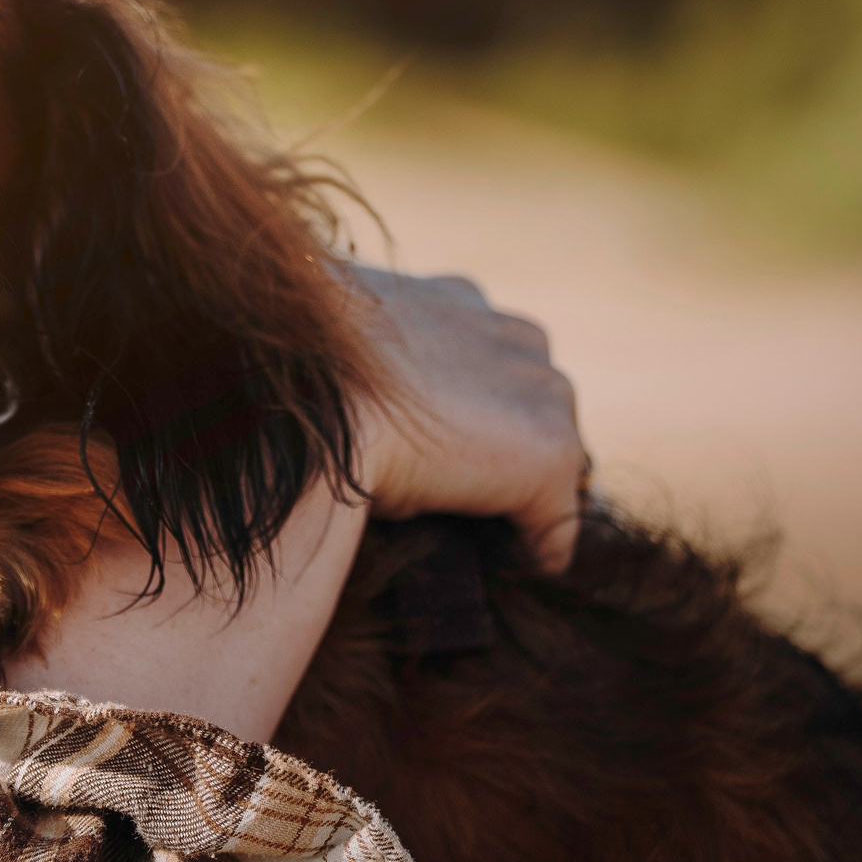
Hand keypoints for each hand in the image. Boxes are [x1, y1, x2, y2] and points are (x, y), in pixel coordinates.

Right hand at [342, 265, 588, 571]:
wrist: (314, 392)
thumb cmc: (302, 370)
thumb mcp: (337, 347)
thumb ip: (372, 363)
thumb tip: (365, 406)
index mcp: (460, 301)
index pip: (497, 357)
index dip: (476, 403)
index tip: (453, 437)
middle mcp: (514, 336)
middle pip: (541, 400)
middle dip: (511, 438)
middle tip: (473, 485)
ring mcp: (541, 394)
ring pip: (558, 453)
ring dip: (526, 483)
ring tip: (491, 522)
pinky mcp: (549, 453)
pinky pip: (559, 519)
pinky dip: (543, 545)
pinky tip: (522, 561)